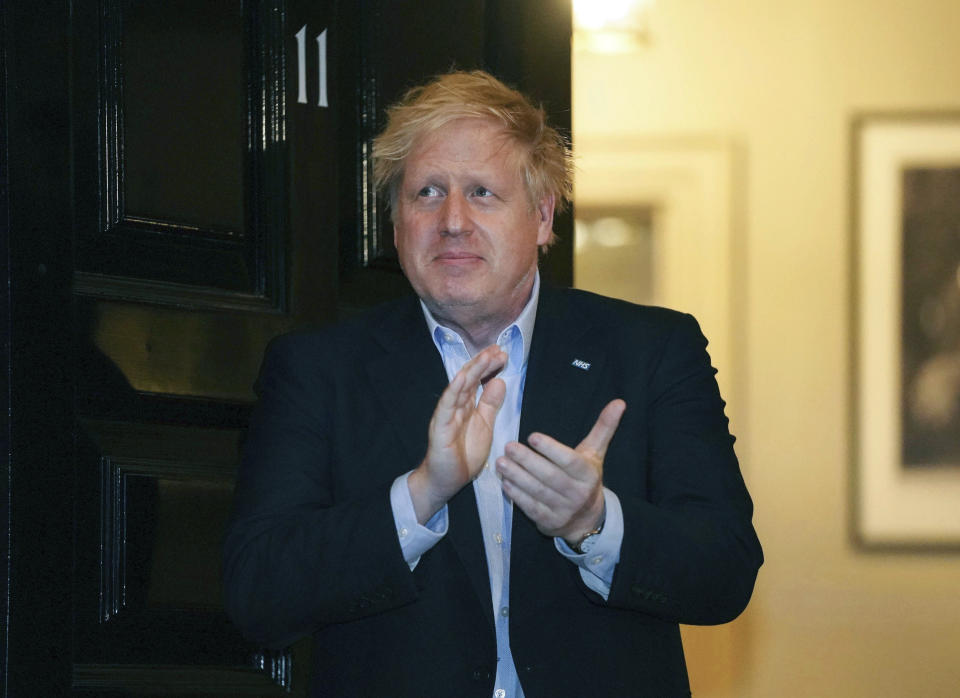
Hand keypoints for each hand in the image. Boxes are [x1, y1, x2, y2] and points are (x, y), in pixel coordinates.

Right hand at [408, 345, 507, 523]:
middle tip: (498, 349)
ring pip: (459, 387)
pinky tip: (462, 378)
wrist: (446, 481)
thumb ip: (490, 405)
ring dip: (472, 371)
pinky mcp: (440, 427)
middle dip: (483, 363)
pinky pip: (446, 406)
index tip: (502, 354)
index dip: (489, 366)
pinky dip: (454, 390)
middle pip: (469, 378)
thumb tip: (499, 381)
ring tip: (485, 356)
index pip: (478, 380)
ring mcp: (446, 414)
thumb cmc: (463, 455)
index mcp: (467, 405)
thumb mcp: (484, 426)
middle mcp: (455, 406)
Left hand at [496, 399, 625, 541]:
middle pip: (550, 476)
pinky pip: (531, 508)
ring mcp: (563, 510)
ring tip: (501, 462)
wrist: (587, 519)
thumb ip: (604, 427)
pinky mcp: (548, 522)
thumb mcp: (595, 454)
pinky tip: (505, 482)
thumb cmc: (586, 478)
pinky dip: (517, 496)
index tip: (532, 436)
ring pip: (538, 492)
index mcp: (588, 474)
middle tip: (508, 446)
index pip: (570, 461)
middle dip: (528, 461)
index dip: (551, 449)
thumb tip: (619, 402)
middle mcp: (577, 493)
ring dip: (517, 477)